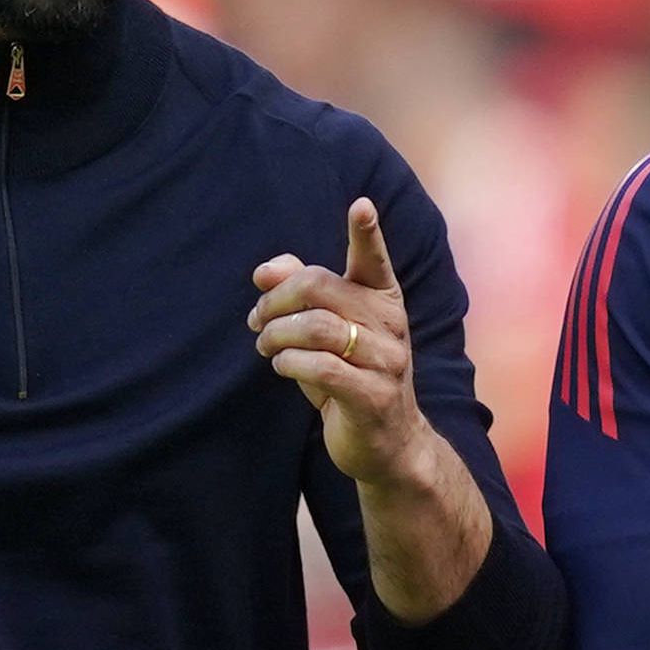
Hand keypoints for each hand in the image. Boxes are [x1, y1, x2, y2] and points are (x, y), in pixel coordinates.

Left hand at [251, 199, 434, 490]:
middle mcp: (391, 325)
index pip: (374, 260)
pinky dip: (289, 363)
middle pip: (320, 287)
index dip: (367, 233)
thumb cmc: (351, 377)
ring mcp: (388, 361)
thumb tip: (266, 270)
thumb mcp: (325, 332)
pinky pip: (321, 367)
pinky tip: (281, 366)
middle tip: (257, 320)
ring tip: (265, 346)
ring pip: (317, 327)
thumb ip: (300, 294)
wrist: (389, 444)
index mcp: (383, 300)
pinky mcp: (375, 396)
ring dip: (276, 335)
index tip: (360, 205)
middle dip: (276, 301)